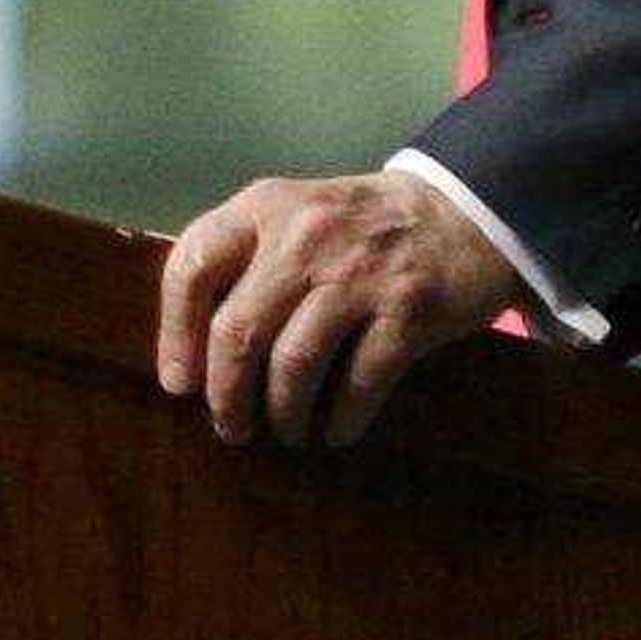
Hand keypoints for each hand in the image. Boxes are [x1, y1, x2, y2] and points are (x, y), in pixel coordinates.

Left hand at [155, 169, 524, 448]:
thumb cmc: (360, 226)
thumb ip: (245, 259)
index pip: (192, 266)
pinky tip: (336, 432)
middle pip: (238, 332)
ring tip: (286, 430)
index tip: (180, 382)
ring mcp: (358, 273)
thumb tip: (193, 346)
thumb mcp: (295, 214)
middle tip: (231, 426)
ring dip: (282, 413)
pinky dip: (341, 420)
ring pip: (293, 364)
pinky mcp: (408, 310)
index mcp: (265, 207)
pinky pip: (358, 384)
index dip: (175, 334)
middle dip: (226, 395)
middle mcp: (304, 236)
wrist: (464, 210)